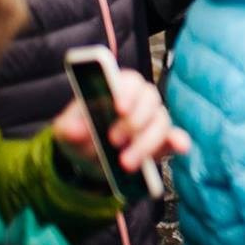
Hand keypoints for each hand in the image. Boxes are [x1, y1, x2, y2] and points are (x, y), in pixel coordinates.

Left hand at [51, 71, 189, 176]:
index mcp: (118, 89)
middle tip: (113, 141)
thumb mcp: (65, 130)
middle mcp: (140, 101)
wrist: (87, 160)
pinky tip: (179, 146)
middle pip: (150, 99)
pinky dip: (179, 141)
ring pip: (161, 123)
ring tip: (125, 163)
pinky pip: (176, 138)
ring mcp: (153, 121)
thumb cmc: (80, 135)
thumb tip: (77, 129)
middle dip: (134, 122)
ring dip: (145, 143)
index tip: (119, 108)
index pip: (130, 81)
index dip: (128, 92)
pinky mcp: (162, 141)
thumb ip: (68, 127)